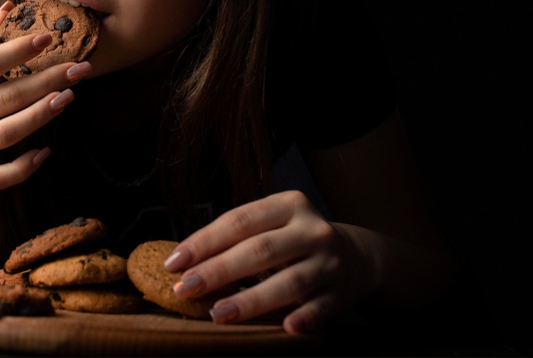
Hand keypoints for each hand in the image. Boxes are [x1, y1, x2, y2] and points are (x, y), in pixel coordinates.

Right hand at [0, 1, 90, 196]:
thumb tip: (10, 8)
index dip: (19, 50)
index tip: (48, 38)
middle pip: (5, 97)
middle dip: (46, 81)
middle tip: (79, 69)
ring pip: (6, 134)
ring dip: (41, 116)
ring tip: (67, 98)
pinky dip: (23, 167)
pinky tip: (44, 152)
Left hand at [165, 190, 373, 334]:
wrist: (358, 256)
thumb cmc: (296, 240)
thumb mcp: (274, 224)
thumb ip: (238, 237)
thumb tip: (186, 261)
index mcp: (288, 205)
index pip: (239, 221)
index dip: (204, 242)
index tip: (175, 262)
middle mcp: (312, 230)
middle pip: (260, 250)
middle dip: (218, 271)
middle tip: (186, 289)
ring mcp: (330, 262)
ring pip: (289, 282)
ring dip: (251, 299)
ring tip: (218, 313)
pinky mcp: (343, 293)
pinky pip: (322, 308)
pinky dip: (304, 317)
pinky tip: (286, 327)